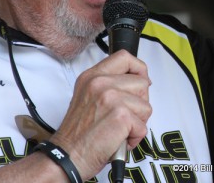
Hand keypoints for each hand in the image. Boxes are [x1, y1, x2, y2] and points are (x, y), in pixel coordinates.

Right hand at [48, 50, 150, 179]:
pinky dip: (135, 137)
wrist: (66, 157)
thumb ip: (110, 84)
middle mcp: (100, 83)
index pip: (125, 57)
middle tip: (122, 117)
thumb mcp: (88, 96)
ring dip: (137, 122)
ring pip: (146, 106)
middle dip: (139, 103)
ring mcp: (111, 97)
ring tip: (118, 129)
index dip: (139, 69)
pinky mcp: (121, 115)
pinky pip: (143, 126)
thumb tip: (139, 80)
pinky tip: (118, 140)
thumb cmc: (79, 133)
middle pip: (142, 83)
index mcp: (92, 76)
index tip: (139, 83)